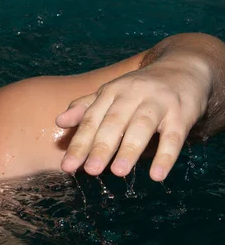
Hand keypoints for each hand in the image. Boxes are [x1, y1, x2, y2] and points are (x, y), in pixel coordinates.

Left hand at [55, 62, 210, 180]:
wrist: (184, 69)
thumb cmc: (140, 89)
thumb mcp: (111, 93)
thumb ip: (86, 108)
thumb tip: (59, 121)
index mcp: (111, 92)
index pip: (91, 120)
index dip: (79, 144)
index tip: (67, 167)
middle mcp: (133, 94)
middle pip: (114, 123)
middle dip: (101, 147)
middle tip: (90, 171)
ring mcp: (159, 102)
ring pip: (142, 127)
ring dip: (130, 150)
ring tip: (118, 172)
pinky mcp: (182, 113)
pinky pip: (174, 136)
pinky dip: (166, 156)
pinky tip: (157, 176)